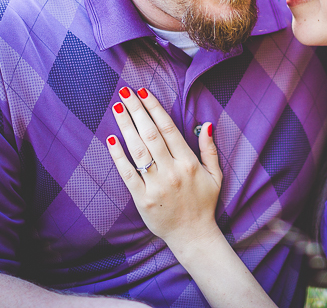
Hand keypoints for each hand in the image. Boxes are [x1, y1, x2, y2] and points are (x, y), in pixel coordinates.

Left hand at [106, 87, 222, 248]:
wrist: (193, 234)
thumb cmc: (204, 202)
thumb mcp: (215, 174)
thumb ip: (209, 148)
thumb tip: (206, 124)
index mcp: (188, 162)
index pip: (169, 128)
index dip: (155, 108)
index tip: (144, 92)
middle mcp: (171, 171)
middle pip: (151, 134)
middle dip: (137, 110)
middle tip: (126, 92)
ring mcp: (155, 185)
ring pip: (138, 150)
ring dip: (126, 126)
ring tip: (117, 107)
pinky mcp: (142, 199)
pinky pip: (127, 173)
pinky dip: (118, 156)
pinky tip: (111, 139)